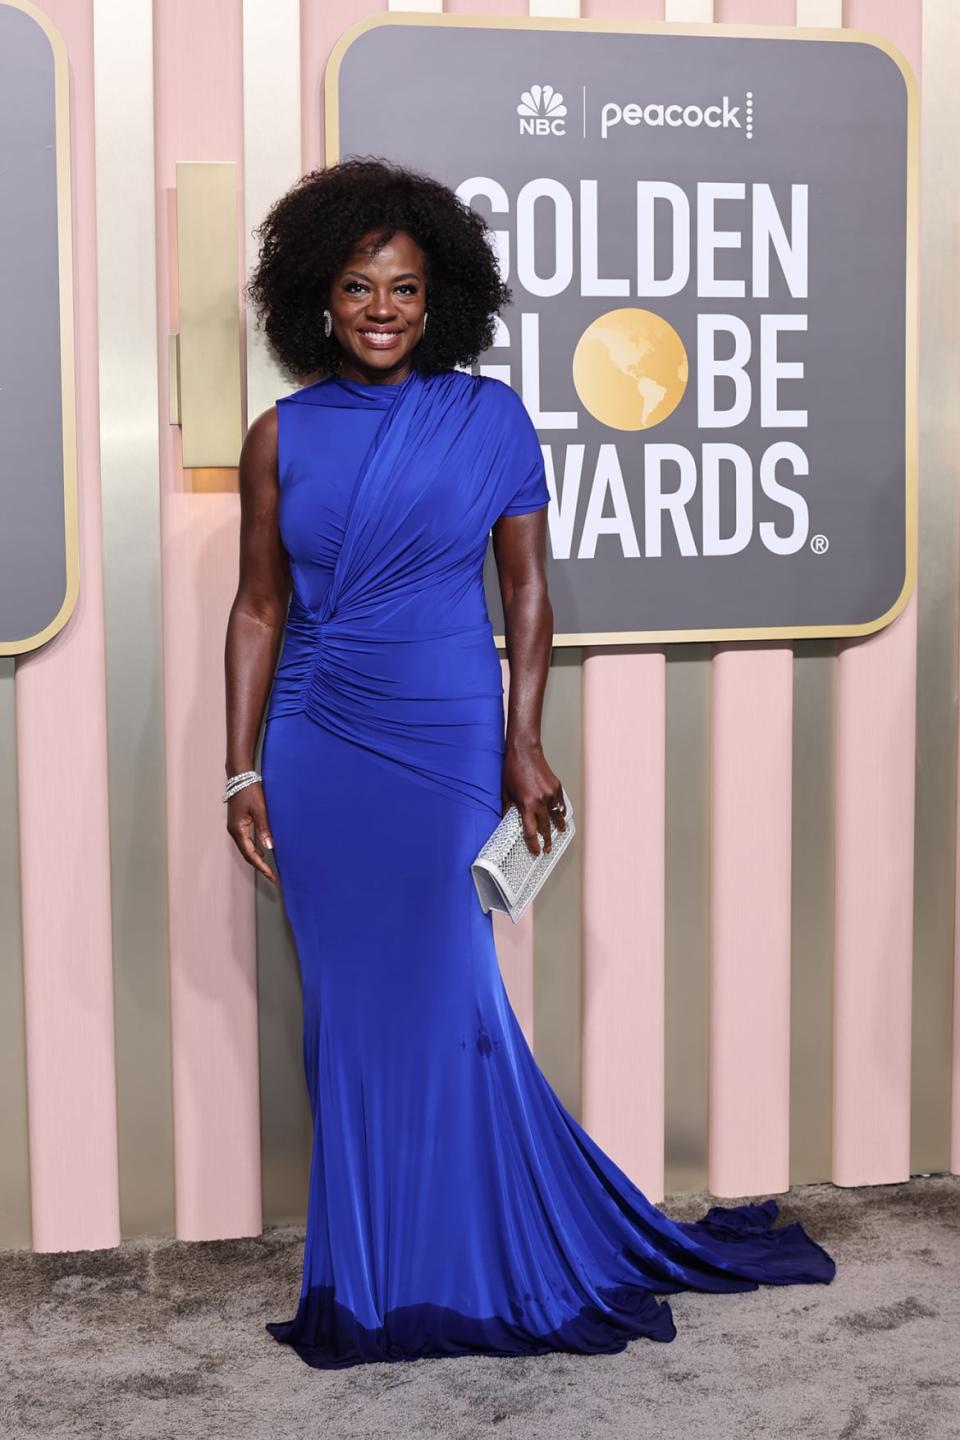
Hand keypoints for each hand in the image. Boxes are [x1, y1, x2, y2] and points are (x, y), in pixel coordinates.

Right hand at [226, 783, 277, 883]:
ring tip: (269, 867)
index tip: (272, 876)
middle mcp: (234, 831)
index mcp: (238, 830)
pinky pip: (245, 841)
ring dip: (256, 858)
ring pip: (245, 848)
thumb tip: (269, 847)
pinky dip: (254, 849)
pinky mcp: (238, 823)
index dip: (262, 866)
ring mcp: (234, 827)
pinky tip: (262, 850)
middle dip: (259, 865)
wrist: (239, 776)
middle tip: (272, 876)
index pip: (250, 854)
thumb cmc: (249, 790)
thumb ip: (264, 828)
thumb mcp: (259, 809)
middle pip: (247, 854)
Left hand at [501, 739, 566, 855]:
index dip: (533, 844)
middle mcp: (540, 801)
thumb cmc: (513, 769)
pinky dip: (561, 811)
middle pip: (546, 827)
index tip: (535, 851)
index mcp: (526, 804)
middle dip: (547, 840)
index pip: (531, 831)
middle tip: (547, 848)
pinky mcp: (556, 787)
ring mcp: (550, 794)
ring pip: (557, 817)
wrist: (524, 752)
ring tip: (559, 835)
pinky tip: (561, 816)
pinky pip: (561, 803)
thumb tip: (505, 821)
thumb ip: (507, 809)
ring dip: (558, 828)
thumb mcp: (505, 792)